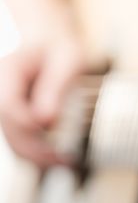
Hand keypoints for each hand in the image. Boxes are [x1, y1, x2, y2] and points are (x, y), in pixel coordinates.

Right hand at [0, 33, 84, 166]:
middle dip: (37, 150)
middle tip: (66, 159)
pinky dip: (39, 152)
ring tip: (67, 161)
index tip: (54, 134)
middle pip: (9, 131)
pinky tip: (60, 157)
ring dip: (38, 156)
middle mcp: (0, 93)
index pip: (8, 107)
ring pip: (13, 142)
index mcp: (8, 71)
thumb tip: (46, 120)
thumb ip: (56, 86)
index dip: (28, 125)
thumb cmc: (59, 47)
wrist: (46, 41)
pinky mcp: (15, 119)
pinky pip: (21, 141)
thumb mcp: (67, 57)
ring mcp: (5, 108)